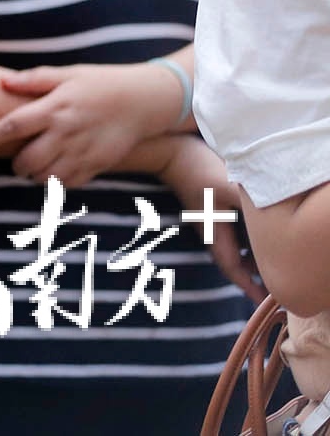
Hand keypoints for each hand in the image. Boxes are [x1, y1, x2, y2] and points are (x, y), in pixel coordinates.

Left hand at [0, 64, 171, 185]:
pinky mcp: (98, 165)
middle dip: (15, 164)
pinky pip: (69, 183)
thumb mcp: (67, 74)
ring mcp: (83, 152)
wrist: (144, 101)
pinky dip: (57, 181)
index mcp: (55, 108)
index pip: (13, 126)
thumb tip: (1, 82)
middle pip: (27, 161)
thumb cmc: (99, 83)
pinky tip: (56, 169)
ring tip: (35, 164)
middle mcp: (66, 132)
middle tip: (16, 157)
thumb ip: (34, 80)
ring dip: (34, 175)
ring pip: (46, 177)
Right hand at [158, 137, 264, 302]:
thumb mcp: (231, 188)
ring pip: (233, 246)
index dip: (249, 286)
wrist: (171, 151)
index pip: (233, 267)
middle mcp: (210, 230)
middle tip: (274, 283)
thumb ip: (256, 207)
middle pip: (233, 261)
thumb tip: (280, 223)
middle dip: (252, 274)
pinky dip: (246, 240)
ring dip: (250, 257)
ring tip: (271, 261)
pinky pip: (231, 232)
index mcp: (214, 232)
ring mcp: (209, 219)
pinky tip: (257, 232)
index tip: (264, 300)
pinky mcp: (209, 207)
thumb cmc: (198, 169)